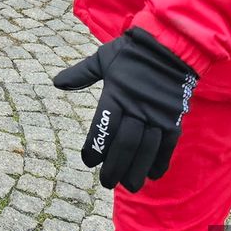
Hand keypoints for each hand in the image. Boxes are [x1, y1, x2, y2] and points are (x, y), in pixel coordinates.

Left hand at [53, 27, 198, 192]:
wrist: (169, 45)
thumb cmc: (131, 52)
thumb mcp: (103, 58)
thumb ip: (81, 74)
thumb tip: (56, 83)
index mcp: (117, 94)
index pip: (104, 127)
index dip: (95, 147)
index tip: (88, 161)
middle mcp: (138, 107)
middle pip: (125, 144)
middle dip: (115, 166)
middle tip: (106, 182)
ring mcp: (158, 115)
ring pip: (147, 149)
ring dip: (137, 170)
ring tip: (128, 186)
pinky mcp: (174, 119)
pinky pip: (167, 145)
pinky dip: (160, 161)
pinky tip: (151, 174)